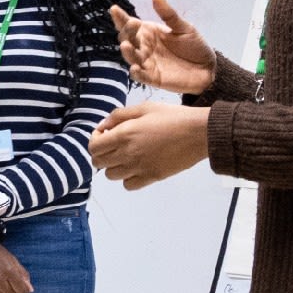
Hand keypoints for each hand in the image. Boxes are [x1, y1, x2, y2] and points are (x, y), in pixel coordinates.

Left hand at [90, 102, 212, 189]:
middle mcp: (127, 153)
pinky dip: (128, 178)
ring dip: (114, 166)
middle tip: (114, 146)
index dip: (95, 140)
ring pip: (111, 176)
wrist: (199, 133)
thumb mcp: (144, 108)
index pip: (93, 147)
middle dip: (101, 153)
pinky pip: (128, 185)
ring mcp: (139, 168)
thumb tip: (102, 126)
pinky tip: (136, 167)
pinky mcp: (151, 177)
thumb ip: (119, 115)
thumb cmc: (173, 117)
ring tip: (126, 156)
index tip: (105, 135)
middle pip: (98, 163)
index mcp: (123, 135)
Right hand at [110, 0, 216, 95]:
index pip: (130, 24)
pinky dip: (136, 73)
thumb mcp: (184, 27)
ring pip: (132, 57)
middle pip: (128, 39)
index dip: (120, 17)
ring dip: (128, 52)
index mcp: (148, 33)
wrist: (208, 68)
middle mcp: (143, 47)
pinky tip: (134, 68)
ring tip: (126, 45)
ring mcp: (147, 63)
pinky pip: (141, 76)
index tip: (114, 9)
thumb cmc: (194, 46)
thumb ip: (169, 15)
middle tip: (132, 24)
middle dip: (127, 32)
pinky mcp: (153, 78)